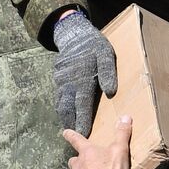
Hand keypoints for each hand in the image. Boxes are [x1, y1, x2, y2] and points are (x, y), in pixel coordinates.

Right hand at [52, 10, 117, 135]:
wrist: (74, 33)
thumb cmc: (94, 46)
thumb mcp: (106, 56)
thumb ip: (108, 73)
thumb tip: (110, 92)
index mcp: (83, 81)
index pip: (82, 106)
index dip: (82, 121)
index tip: (82, 133)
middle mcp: (69, 84)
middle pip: (67, 109)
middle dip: (70, 122)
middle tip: (73, 135)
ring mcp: (61, 81)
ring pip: (60, 103)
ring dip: (64, 115)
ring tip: (69, 125)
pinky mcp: (58, 78)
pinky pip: (58, 95)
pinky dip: (61, 105)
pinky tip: (65, 110)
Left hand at [64, 114, 133, 168]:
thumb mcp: (120, 150)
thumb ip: (122, 133)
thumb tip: (125, 116)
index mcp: (87, 153)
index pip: (76, 140)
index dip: (71, 135)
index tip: (65, 132)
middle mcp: (77, 165)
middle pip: (73, 161)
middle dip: (78, 163)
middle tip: (87, 167)